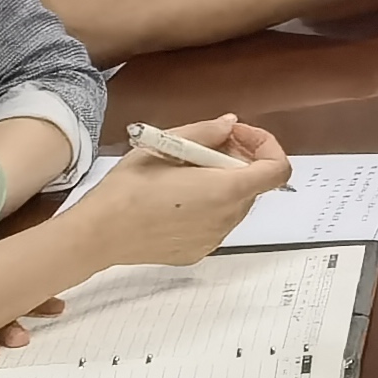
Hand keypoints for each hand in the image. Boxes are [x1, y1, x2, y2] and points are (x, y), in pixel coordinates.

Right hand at [61, 118, 295, 275]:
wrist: (99, 234)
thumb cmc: (129, 187)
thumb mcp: (166, 145)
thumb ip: (206, 133)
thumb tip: (230, 125)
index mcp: (224, 190)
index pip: (278, 170)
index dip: (266, 146)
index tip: (237, 135)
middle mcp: (226, 219)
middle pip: (252, 184)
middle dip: (237, 160)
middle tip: (203, 147)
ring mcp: (213, 239)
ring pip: (234, 203)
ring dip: (221, 182)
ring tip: (184, 171)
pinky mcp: (198, 252)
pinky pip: (216, 222)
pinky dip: (207, 205)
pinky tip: (174, 198)